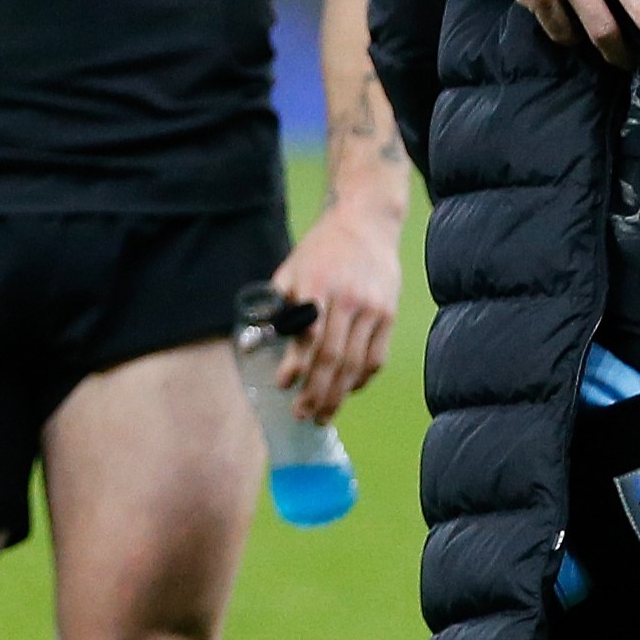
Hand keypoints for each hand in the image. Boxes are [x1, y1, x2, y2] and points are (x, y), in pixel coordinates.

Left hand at [269, 192, 405, 424]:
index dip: (296, 365)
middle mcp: (349, 299)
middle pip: (333, 358)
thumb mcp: (289, 272)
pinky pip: (376, 358)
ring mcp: (373, 308)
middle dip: (317, 392)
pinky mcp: (389, 315)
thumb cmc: (320, 251)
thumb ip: (273, 309)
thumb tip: (250, 348)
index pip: (308, 336)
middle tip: (302, 415)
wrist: (366, 224)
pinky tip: (347, 391)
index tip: (283, 385)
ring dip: (338, 395)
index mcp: (317, 286)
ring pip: (356, 364)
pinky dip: (362, 379)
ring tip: (323, 414)